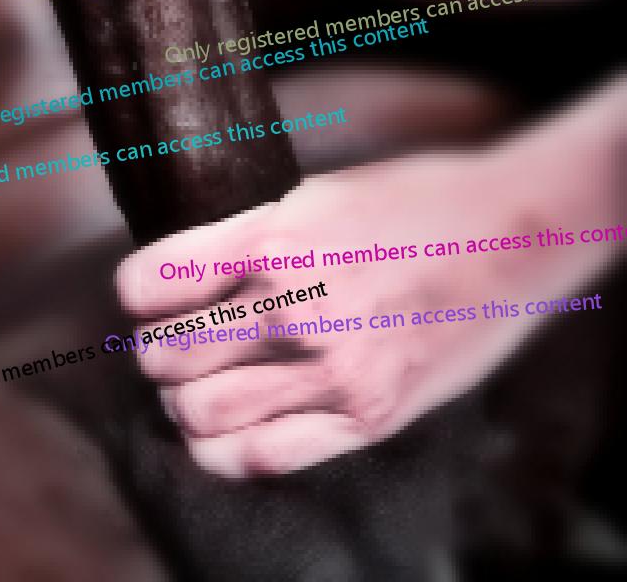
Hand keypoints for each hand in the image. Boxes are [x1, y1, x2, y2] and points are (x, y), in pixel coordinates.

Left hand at [117, 87, 622, 477]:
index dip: (136, 292)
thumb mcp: (321, 193)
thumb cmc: (418, 202)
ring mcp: (332, 369)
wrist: (513, 237)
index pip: (148, 283)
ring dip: (183, 404)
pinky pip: (261, 457)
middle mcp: (294, 306)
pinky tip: (226, 432)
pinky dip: (222, 451)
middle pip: (166, 356)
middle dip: (155, 353)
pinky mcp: (368, 414)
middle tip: (171, 345)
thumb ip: (251, 234)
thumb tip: (187, 274)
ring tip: (198, 388)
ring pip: (200, 414)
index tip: (146, 295)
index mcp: (274, 236)